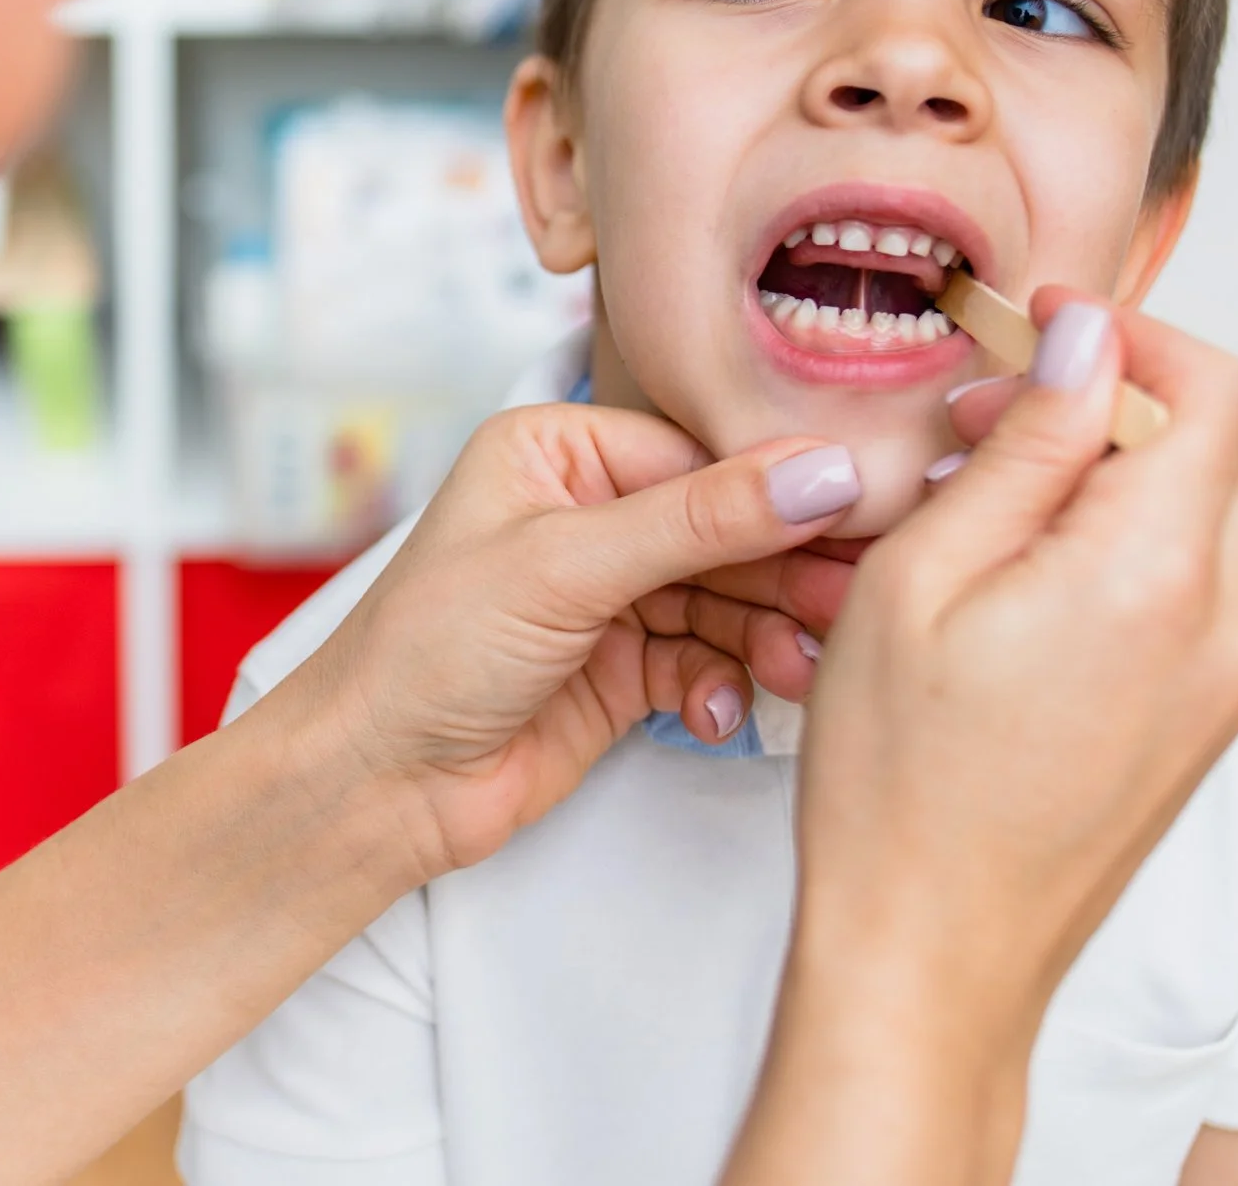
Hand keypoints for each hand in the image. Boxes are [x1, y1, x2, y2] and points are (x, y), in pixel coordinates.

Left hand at [270, 403, 862, 878]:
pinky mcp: (621, 670)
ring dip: (766, 636)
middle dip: (785, 573)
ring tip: (795, 671)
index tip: (862, 518)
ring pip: (726, 599)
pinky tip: (721, 712)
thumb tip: (819, 472)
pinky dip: (724, 684)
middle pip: (726, 528)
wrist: (375, 785)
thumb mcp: (565, 568)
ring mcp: (606, 595)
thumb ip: (699, 522)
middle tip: (848, 606)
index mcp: (556, 453)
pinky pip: (705, 661)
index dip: (780, 491)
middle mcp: (585, 513)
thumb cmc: (425, 652)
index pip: (699, 455)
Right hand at [726, 292, 1237, 1185]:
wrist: (931, 942)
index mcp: (1142, 570)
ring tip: (1052, 467)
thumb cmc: (897, 782)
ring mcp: (1236, 673)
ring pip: (1237, 500)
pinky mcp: (1223, 715)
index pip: (1198, 388)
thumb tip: (1092, 342)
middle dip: (1102, 395)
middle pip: (1211, 438)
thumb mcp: (919, 579)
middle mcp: (1219, 617)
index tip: (1036, 326)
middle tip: (978, 420)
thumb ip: (1025, 450)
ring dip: (1157, 453)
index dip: (1121, 332)